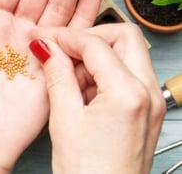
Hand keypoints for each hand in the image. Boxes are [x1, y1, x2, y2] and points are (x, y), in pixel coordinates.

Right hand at [31, 24, 165, 173]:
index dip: (64, 36)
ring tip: (67, 75)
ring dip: (95, 56)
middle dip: (89, 38)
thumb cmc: (89, 173)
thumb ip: (56, 74)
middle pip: (123, 38)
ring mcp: (150, 101)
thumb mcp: (64, 118)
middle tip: (62, 49)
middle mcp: (148, 93)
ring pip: (126, 54)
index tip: (44, 37)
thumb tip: (46, 47)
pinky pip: (126, 75)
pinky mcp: (145, 110)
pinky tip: (80, 89)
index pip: (95, 43)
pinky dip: (102, 73)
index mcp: (128, 93)